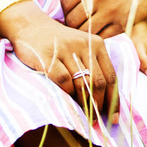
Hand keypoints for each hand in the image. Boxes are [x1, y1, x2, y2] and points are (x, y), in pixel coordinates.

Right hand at [0, 3, 119, 124]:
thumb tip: (104, 100)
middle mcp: (85, 46)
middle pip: (99, 82)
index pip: (111, 76)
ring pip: (82, 84)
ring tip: (83, 115)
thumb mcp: (81, 49)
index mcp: (97, 44)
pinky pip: (63, 81)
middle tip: (96, 120)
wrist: (31, 26)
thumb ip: (93, 68)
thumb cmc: (59, 43)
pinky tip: (66, 100)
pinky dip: (66, 94)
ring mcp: (67, 51)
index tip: (115, 118)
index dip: (115, 100)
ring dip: (84, 104)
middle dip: (99, 105)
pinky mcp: (49, 57)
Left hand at [61, 0, 146, 36]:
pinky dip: (99, 37)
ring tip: (87, 33)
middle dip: (72, 27)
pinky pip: (102, 36)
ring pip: (85, 32)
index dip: (64, 14)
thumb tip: (66, 7)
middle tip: (76, 29)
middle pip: (72, 21)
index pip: (65, 6)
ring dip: (85, 34)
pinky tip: (102, 32)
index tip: (68, 18)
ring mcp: (111, 10)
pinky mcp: (123, 22)